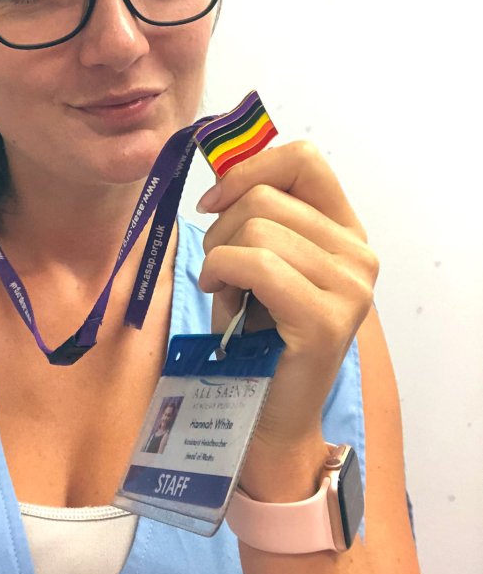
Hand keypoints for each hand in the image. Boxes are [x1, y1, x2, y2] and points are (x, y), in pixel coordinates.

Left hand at [197, 141, 377, 455]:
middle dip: (220, 228)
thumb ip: (258, 216)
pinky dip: (220, 273)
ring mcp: (350, 288)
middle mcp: (359, 255)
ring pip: (256, 229)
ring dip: (218, 257)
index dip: (249, 170)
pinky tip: (218, 297)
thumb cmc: (257, 336)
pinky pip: (255, 264)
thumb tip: (222, 178)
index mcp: (345, 232)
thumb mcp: (260, 261)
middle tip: (218, 269)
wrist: (268, 413)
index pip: (305, 160)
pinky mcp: (326, 320)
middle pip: (266, 197)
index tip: (214, 202)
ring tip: (224, 292)